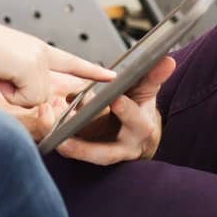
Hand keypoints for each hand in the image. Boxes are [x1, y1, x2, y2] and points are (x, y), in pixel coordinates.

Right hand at [0, 18, 114, 106]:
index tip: (112, 76)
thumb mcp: (2, 69)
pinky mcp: (33, 68)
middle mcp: (42, 53)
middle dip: (19, 93)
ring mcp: (40, 60)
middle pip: (43, 93)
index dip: (91, 71)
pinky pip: (26, 99)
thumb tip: (31, 99)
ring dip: (12, 92)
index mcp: (37, 49)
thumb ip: (20, 83)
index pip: (69, 61)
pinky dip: (9, 93)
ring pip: (34, 98)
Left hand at [48, 55, 175, 164]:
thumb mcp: (146, 91)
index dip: (127, 111)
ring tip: (57, 140)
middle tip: (71, 129)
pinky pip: (75, 153)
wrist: (136, 133)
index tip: (116, 99)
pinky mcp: (91, 156)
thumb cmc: (138, 108)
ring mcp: (107, 154)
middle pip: (108, 151)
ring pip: (89, 157)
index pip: (137, 120)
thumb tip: (167, 60)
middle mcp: (125, 146)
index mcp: (141, 127)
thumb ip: (153, 76)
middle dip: (90, 144)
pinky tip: (49, 132)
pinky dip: (62, 143)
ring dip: (73, 149)